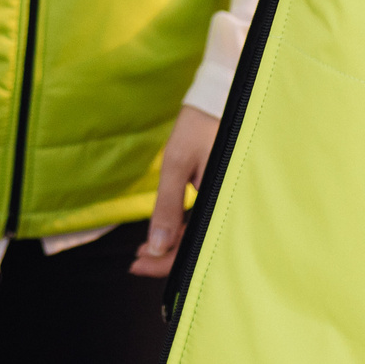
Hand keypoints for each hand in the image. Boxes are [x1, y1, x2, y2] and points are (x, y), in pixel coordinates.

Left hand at [133, 106, 216, 277]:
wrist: (218, 99)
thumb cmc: (199, 126)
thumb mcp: (176, 164)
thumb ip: (167, 207)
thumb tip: (155, 246)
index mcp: (219, 204)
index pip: (192, 248)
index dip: (164, 263)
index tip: (138, 265)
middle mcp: (226, 208)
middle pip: (197, 247)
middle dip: (165, 258)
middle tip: (137, 260)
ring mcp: (224, 202)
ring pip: (200, 236)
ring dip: (172, 245)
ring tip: (146, 248)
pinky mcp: (221, 195)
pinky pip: (204, 221)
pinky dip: (183, 229)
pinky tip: (168, 231)